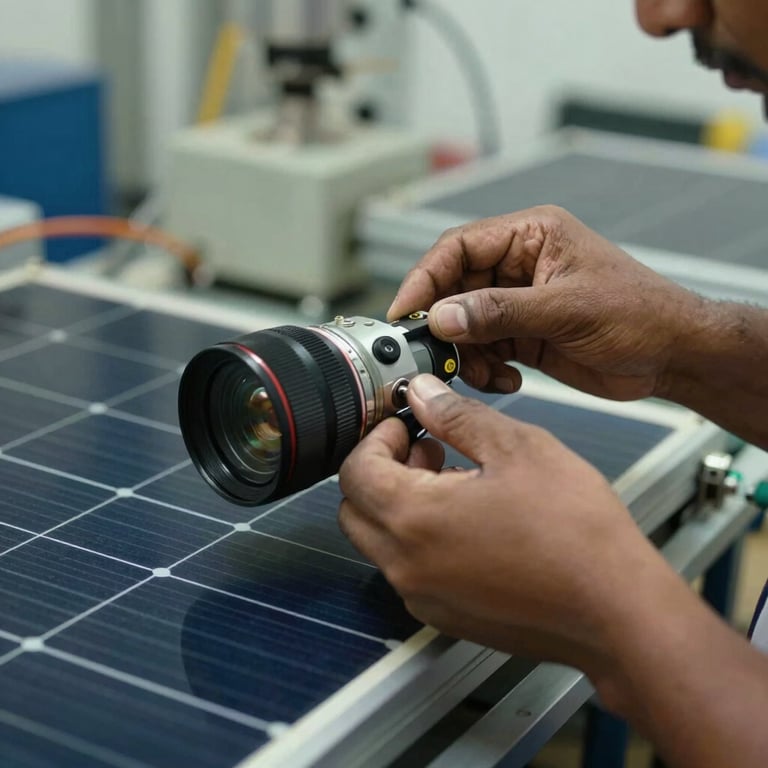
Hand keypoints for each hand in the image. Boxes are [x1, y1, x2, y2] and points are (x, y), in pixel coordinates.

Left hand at [338, 374, 669, 673]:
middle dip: (381, 470)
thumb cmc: (576, 534)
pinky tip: (471, 520)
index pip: (354, 470)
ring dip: (401, 503)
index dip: (377, 437)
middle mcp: (406, 566)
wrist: (618, 612)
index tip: (406, 424)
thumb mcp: (516, 448)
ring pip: (381, 541)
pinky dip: (421, 538)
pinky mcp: (447, 616)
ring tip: (456, 480)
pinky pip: (411, 569)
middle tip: (426, 449)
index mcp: (413, 519)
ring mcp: (425, 597)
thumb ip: (456, 416)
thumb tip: (423, 394)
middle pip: (355, 508)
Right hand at [387, 206, 705, 401]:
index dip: (425, 277)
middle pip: (455, 288)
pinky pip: (483, 350)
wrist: (673, 356)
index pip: (459, 247)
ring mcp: (519, 303)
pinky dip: (484, 369)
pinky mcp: (523, 336)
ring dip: (465, 354)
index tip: (405, 311)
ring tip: (484, 373)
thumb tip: (443, 315)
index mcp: (531, 236)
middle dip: (444, 323)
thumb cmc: (640, 313)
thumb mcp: (566, 309)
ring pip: (464, 324)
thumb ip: (499, 311)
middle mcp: (520, 266)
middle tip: (434, 352)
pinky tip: (506, 380)